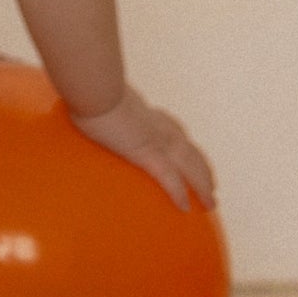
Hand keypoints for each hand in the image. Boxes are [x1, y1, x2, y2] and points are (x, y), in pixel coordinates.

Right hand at [70, 86, 216, 212]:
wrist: (95, 89)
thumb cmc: (91, 89)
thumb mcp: (98, 99)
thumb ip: (100, 107)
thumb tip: (85, 107)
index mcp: (147, 113)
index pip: (174, 130)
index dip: (185, 144)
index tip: (190, 153)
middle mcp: (159, 126)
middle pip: (190, 150)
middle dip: (203, 168)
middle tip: (212, 186)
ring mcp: (156, 140)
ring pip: (190, 166)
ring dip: (202, 184)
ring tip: (209, 202)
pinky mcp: (147, 153)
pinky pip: (170, 179)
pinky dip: (179, 193)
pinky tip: (184, 207)